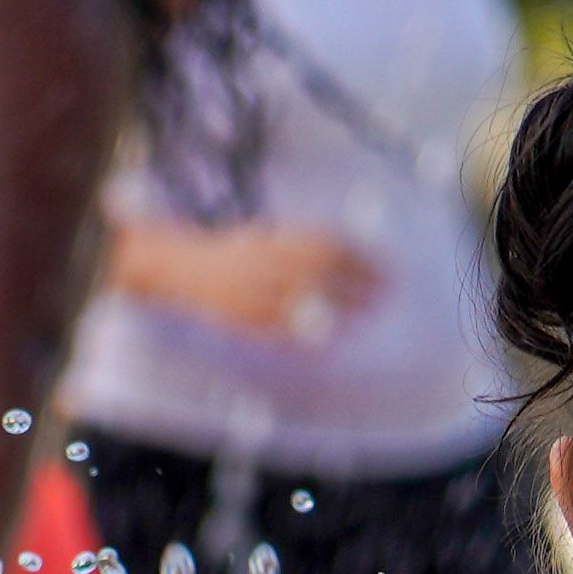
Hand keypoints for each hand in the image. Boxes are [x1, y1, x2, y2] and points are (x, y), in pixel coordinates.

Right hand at [152, 222, 385, 343]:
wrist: (186, 268)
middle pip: (324, 272)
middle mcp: (266, 263)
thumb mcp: (269, 238)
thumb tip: (349, 250)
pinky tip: (332, 335)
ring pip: (308, 301)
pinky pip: (285, 328)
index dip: (359, 256)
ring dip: (342, 309)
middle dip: (359, 283)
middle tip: (386, 293)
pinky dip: (311, 332)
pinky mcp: (246, 319)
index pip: (327, 246)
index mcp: (274, 240)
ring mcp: (255, 291)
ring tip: (368, 314)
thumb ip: (302, 244)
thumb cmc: (236, 254)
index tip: (383, 266)